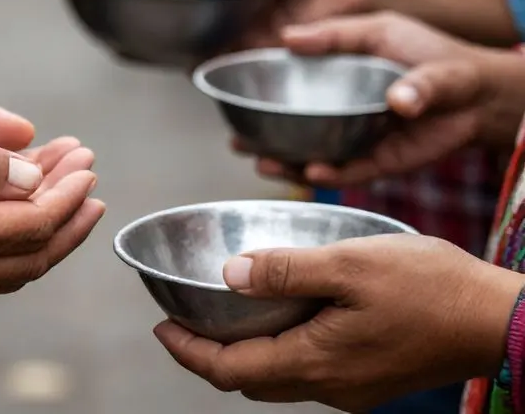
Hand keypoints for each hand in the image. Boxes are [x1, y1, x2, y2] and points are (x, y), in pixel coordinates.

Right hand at [0, 120, 104, 300]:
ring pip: (10, 270)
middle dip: (70, 220)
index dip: (68, 194)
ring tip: (67, 200)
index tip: (86, 163)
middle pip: (33, 256)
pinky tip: (15, 216)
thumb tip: (31, 173)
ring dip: (45, 236)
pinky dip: (11, 245)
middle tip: (92, 187)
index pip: (36, 222)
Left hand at [154, 235, 524, 411]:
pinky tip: (280, 319)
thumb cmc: (430, 286)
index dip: (186, 351)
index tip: (161, 326)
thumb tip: (229, 276)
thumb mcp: (350, 264)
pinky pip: (307, 372)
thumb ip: (285, 272)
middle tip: (182, 323)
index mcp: (314, 361)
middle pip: (247, 380)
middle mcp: (328, 386)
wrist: (499, 320)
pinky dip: (278, 350)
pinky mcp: (369, 380)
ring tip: (221, 319)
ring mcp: (351, 388)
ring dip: (242, 354)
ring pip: (277, 378)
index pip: (228, 370)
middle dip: (207, 355)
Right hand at [232, 13, 524, 186]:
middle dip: (260, 141)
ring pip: (311, 159)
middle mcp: (339, 115)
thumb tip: (288, 39)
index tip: (230, 97)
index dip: (258, 97)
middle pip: (289, 132)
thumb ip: (336, 36)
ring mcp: (357, 141)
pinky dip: (329, 175)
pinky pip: (348, 173)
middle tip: (237, 141)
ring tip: (264, 162)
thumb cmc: (434, 54)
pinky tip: (312, 172)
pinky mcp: (380, 162)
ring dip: (286, 164)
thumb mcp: (380, 31)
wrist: (481, 92)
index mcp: (334, 82)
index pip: (288, 91)